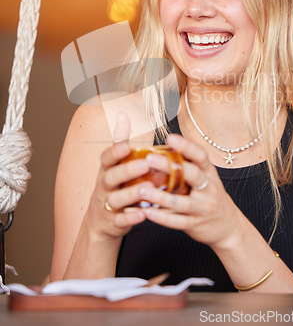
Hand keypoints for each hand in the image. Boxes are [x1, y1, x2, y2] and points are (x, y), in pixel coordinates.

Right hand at [86, 112, 151, 240]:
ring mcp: (107, 205)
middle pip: (112, 177)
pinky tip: (143, 214)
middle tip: (145, 165)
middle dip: (127, 171)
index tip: (127, 146)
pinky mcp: (113, 222)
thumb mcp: (113, 164)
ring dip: (131, 194)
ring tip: (147, 190)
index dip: (115, 151)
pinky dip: (131, 218)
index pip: (107, 158)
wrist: (100, 222)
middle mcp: (104, 186)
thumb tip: (123, 114)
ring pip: (116, 199)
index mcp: (107, 169)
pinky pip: (121, 220)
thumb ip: (119, 141)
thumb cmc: (113, 186)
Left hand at [140, 133, 237, 250]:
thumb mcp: (206, 179)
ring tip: (141, 189)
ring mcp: (203, 207)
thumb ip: (189, 166)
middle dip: (169, 166)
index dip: (186, 146)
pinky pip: (177, 221)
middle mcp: (209, 188)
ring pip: (181, 202)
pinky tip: (147, 212)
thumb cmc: (210, 197)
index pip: (201, 156)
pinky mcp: (196, 224)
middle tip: (149, 159)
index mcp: (209, 173)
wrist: (229, 227)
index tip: (170, 137)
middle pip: (192, 175)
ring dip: (160, 196)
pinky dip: (162, 217)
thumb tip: (162, 149)